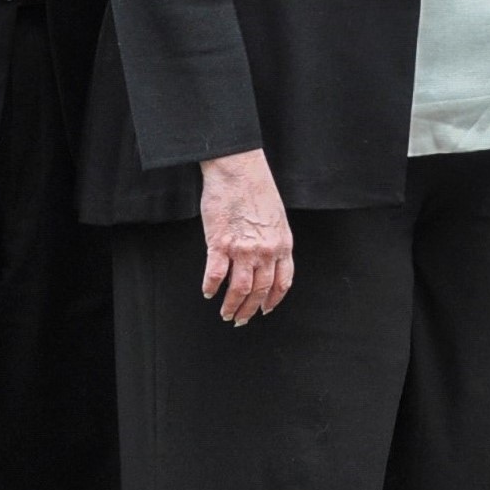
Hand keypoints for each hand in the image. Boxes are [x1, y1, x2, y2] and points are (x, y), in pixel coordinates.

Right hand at [199, 149, 293, 323]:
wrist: (239, 170)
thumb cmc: (257, 189)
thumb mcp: (276, 218)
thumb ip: (274, 241)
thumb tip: (268, 260)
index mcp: (282, 244)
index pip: (282, 282)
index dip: (273, 300)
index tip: (266, 309)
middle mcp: (265, 251)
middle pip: (260, 290)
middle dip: (250, 309)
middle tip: (241, 318)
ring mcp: (243, 249)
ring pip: (239, 289)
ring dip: (231, 305)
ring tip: (225, 312)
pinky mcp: (220, 243)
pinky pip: (215, 274)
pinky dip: (210, 287)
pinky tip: (207, 292)